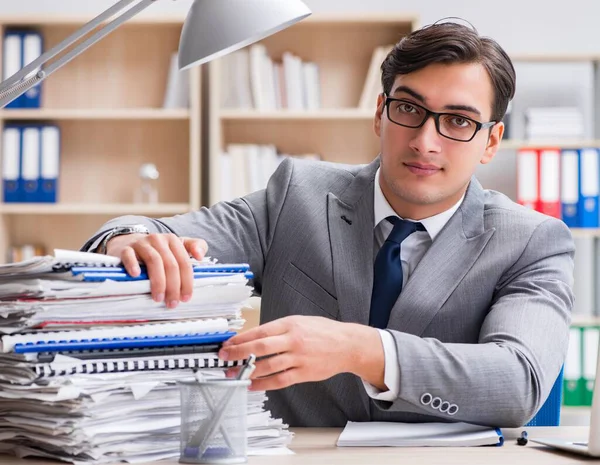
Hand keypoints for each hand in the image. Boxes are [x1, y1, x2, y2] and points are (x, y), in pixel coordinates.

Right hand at [105, 232, 207, 307]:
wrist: (129, 241)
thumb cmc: (158, 250)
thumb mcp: (178, 246)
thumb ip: (195, 246)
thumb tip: (200, 256)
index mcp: (173, 241)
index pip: (184, 262)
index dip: (187, 281)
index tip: (186, 298)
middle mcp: (158, 240)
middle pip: (170, 264)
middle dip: (173, 286)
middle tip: (172, 303)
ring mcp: (142, 243)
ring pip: (154, 261)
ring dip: (158, 282)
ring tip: (158, 298)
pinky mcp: (126, 248)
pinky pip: (129, 255)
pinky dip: (133, 265)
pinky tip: (135, 275)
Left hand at [218, 315, 384, 390]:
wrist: (347, 345)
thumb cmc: (324, 332)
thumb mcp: (301, 321)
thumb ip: (279, 328)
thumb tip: (255, 337)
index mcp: (291, 324)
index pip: (260, 331)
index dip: (241, 338)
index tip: (228, 343)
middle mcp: (294, 340)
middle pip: (260, 347)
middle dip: (239, 353)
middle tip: (225, 357)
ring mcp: (299, 358)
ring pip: (268, 366)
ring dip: (248, 371)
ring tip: (235, 373)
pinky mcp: (304, 373)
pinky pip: (280, 380)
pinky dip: (264, 384)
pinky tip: (253, 385)